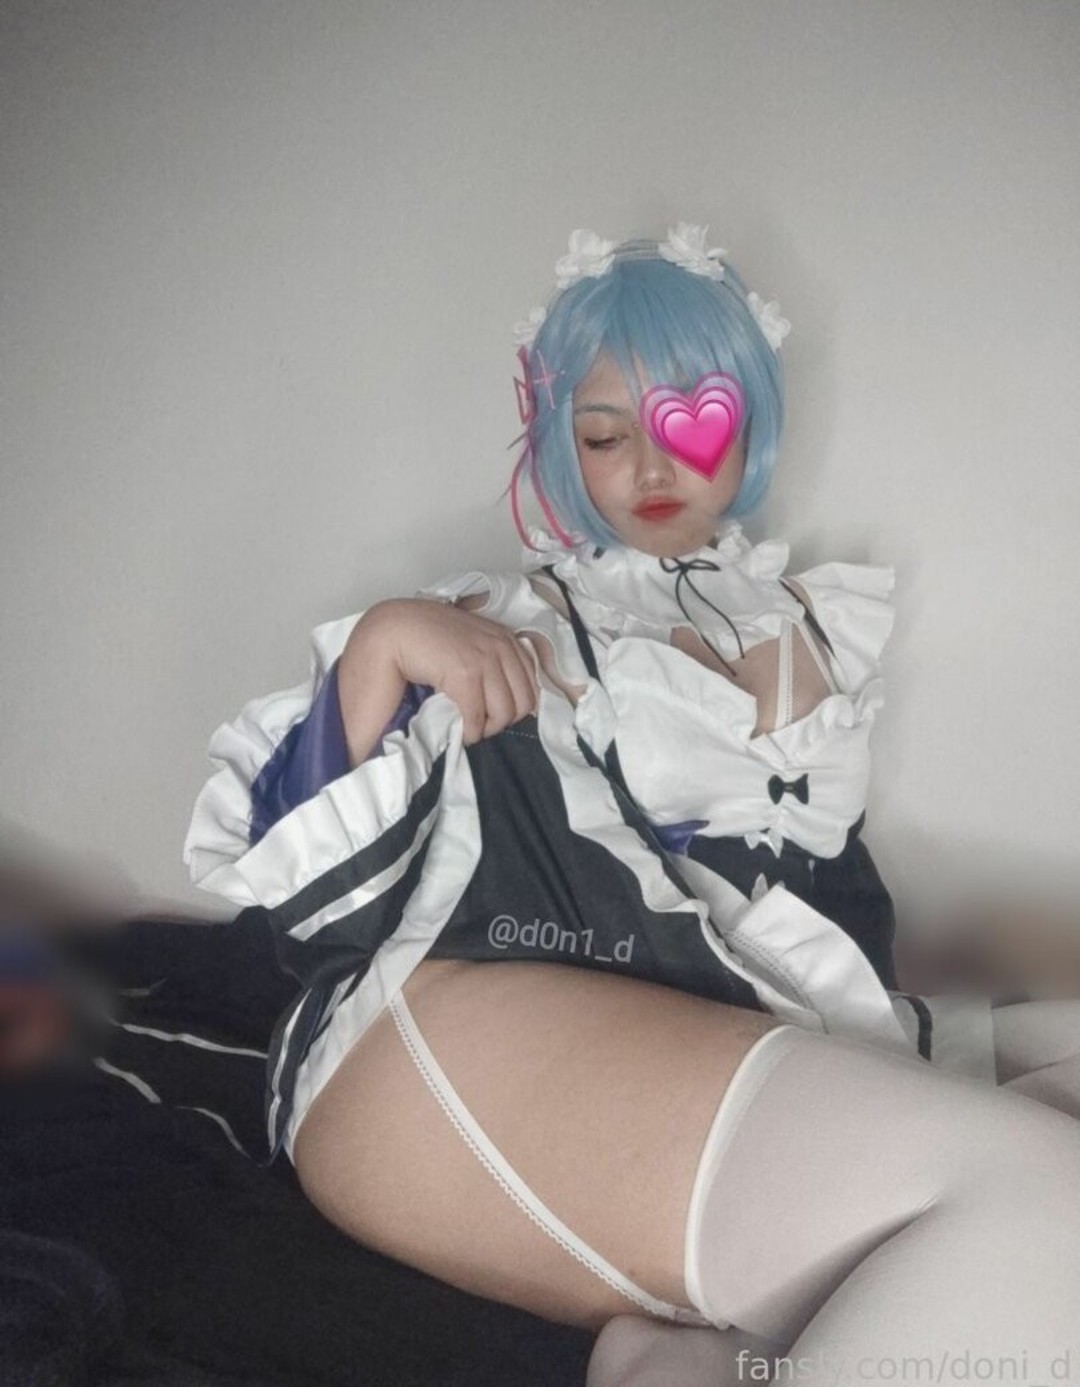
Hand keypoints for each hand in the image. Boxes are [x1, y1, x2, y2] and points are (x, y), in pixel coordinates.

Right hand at [358, 598, 539, 746]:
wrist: (394, 628)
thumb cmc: (427, 637)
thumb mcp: (471, 642)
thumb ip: (491, 659)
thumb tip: (505, 695)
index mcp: (505, 639)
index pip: (532, 686)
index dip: (516, 709)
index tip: (495, 716)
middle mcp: (501, 646)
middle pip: (523, 703)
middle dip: (503, 721)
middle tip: (482, 725)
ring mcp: (484, 659)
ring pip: (504, 714)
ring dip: (486, 729)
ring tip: (470, 728)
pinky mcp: (464, 674)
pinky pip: (477, 717)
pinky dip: (470, 732)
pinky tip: (459, 731)